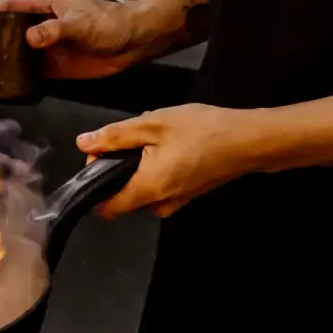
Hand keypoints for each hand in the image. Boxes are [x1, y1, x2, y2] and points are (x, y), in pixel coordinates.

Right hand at [0, 0, 145, 85]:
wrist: (133, 41)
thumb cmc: (108, 22)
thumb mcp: (80, 22)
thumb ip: (55, 30)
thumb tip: (29, 40)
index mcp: (44, 8)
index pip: (10, 9)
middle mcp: (40, 27)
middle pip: (6, 38)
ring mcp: (47, 49)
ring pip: (15, 58)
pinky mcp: (55, 68)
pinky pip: (31, 74)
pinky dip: (16, 81)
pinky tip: (1, 90)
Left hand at [77, 104, 266, 218]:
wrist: (248, 141)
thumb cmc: (202, 130)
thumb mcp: (151, 125)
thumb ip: (114, 136)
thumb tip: (83, 143)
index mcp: (146, 190)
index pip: (104, 208)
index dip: (95, 181)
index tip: (103, 154)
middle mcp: (159, 204)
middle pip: (121, 194)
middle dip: (120, 165)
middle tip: (136, 136)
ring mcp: (175, 202)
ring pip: (140, 186)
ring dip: (140, 162)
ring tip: (158, 136)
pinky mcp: (186, 194)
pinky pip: (159, 184)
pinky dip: (157, 166)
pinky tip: (173, 143)